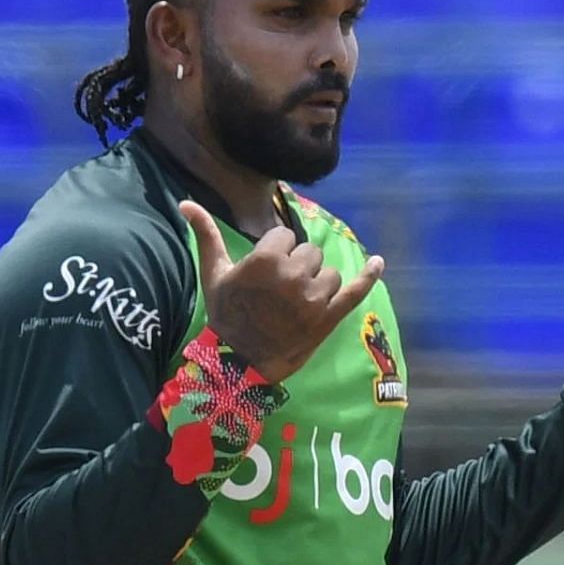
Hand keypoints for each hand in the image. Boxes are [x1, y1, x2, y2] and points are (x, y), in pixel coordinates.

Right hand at [179, 200, 382, 383]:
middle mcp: (293, 275)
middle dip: (297, 267)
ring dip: (317, 283)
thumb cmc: (225, 314)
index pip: (285, 238)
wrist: (239, 361)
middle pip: (309, 253)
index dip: (275, 253)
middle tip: (278, 292)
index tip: (263, 274)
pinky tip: (378, 262)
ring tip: (296, 303)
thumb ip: (206, 235)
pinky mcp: (329, 317)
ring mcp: (314, 297)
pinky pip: (355, 291)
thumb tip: (185, 202)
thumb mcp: (214, 273)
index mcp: (266, 259)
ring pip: (328, 272)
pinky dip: (369, 276)